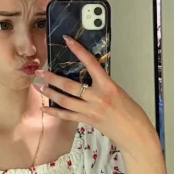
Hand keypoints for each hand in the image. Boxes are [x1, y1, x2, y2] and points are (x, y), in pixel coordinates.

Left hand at [33, 35, 156, 151]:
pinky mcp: (87, 121)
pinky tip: (45, 108)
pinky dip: (55, 112)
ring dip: (50, 93)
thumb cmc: (132, 113)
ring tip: (38, 87)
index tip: (68, 40)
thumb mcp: (119, 92)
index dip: (79, 50)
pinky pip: (67, 116)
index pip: (91, 63)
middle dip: (52, 78)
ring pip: (65, 100)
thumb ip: (104, 86)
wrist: (135, 133)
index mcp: (108, 86)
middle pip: (70, 85)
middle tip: (40, 71)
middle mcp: (97, 97)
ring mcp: (91, 110)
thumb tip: (90, 80)